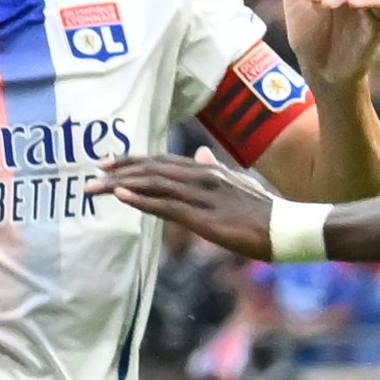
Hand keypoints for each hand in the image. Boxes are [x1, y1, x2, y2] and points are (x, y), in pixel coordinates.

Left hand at [95, 153, 272, 254]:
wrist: (288, 227)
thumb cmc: (262, 210)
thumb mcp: (236, 182)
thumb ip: (214, 169)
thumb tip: (200, 153)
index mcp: (206, 170)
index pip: (161, 161)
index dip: (132, 161)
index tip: (106, 163)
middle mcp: (201, 176)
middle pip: (151, 170)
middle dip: (119, 173)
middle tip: (91, 176)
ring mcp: (203, 196)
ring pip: (154, 185)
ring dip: (121, 186)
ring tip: (96, 188)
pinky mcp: (205, 218)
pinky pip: (168, 207)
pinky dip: (142, 200)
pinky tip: (123, 198)